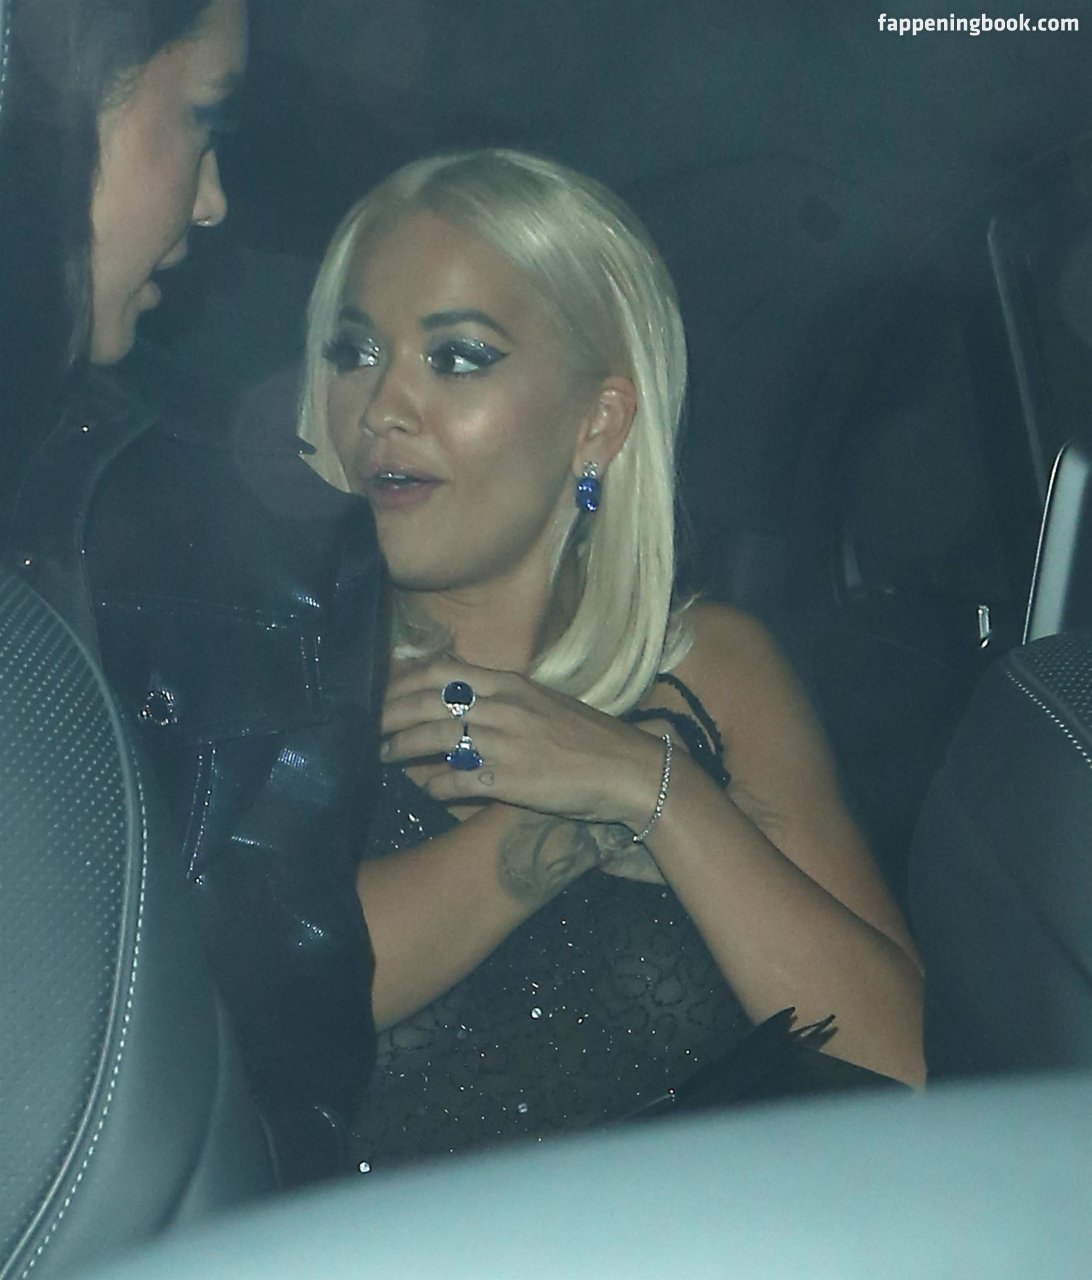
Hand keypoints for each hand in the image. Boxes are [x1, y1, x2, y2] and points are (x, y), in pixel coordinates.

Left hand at [380, 658, 664, 829]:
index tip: (381, 691)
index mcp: (510, 685)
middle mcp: (503, 707)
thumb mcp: (543, 702)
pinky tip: (424, 788)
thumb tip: (460, 693)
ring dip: (401, 747)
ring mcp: (505, 743)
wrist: (628, 770)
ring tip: (381, 755)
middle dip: (389, 713)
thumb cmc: (588, 737)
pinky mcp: (510, 780)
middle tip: (366, 725)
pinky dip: (434, 785)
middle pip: (428, 702)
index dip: (403, 681)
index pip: (442, 672)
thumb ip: (502, 695)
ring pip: (435, 739)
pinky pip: (457, 781)